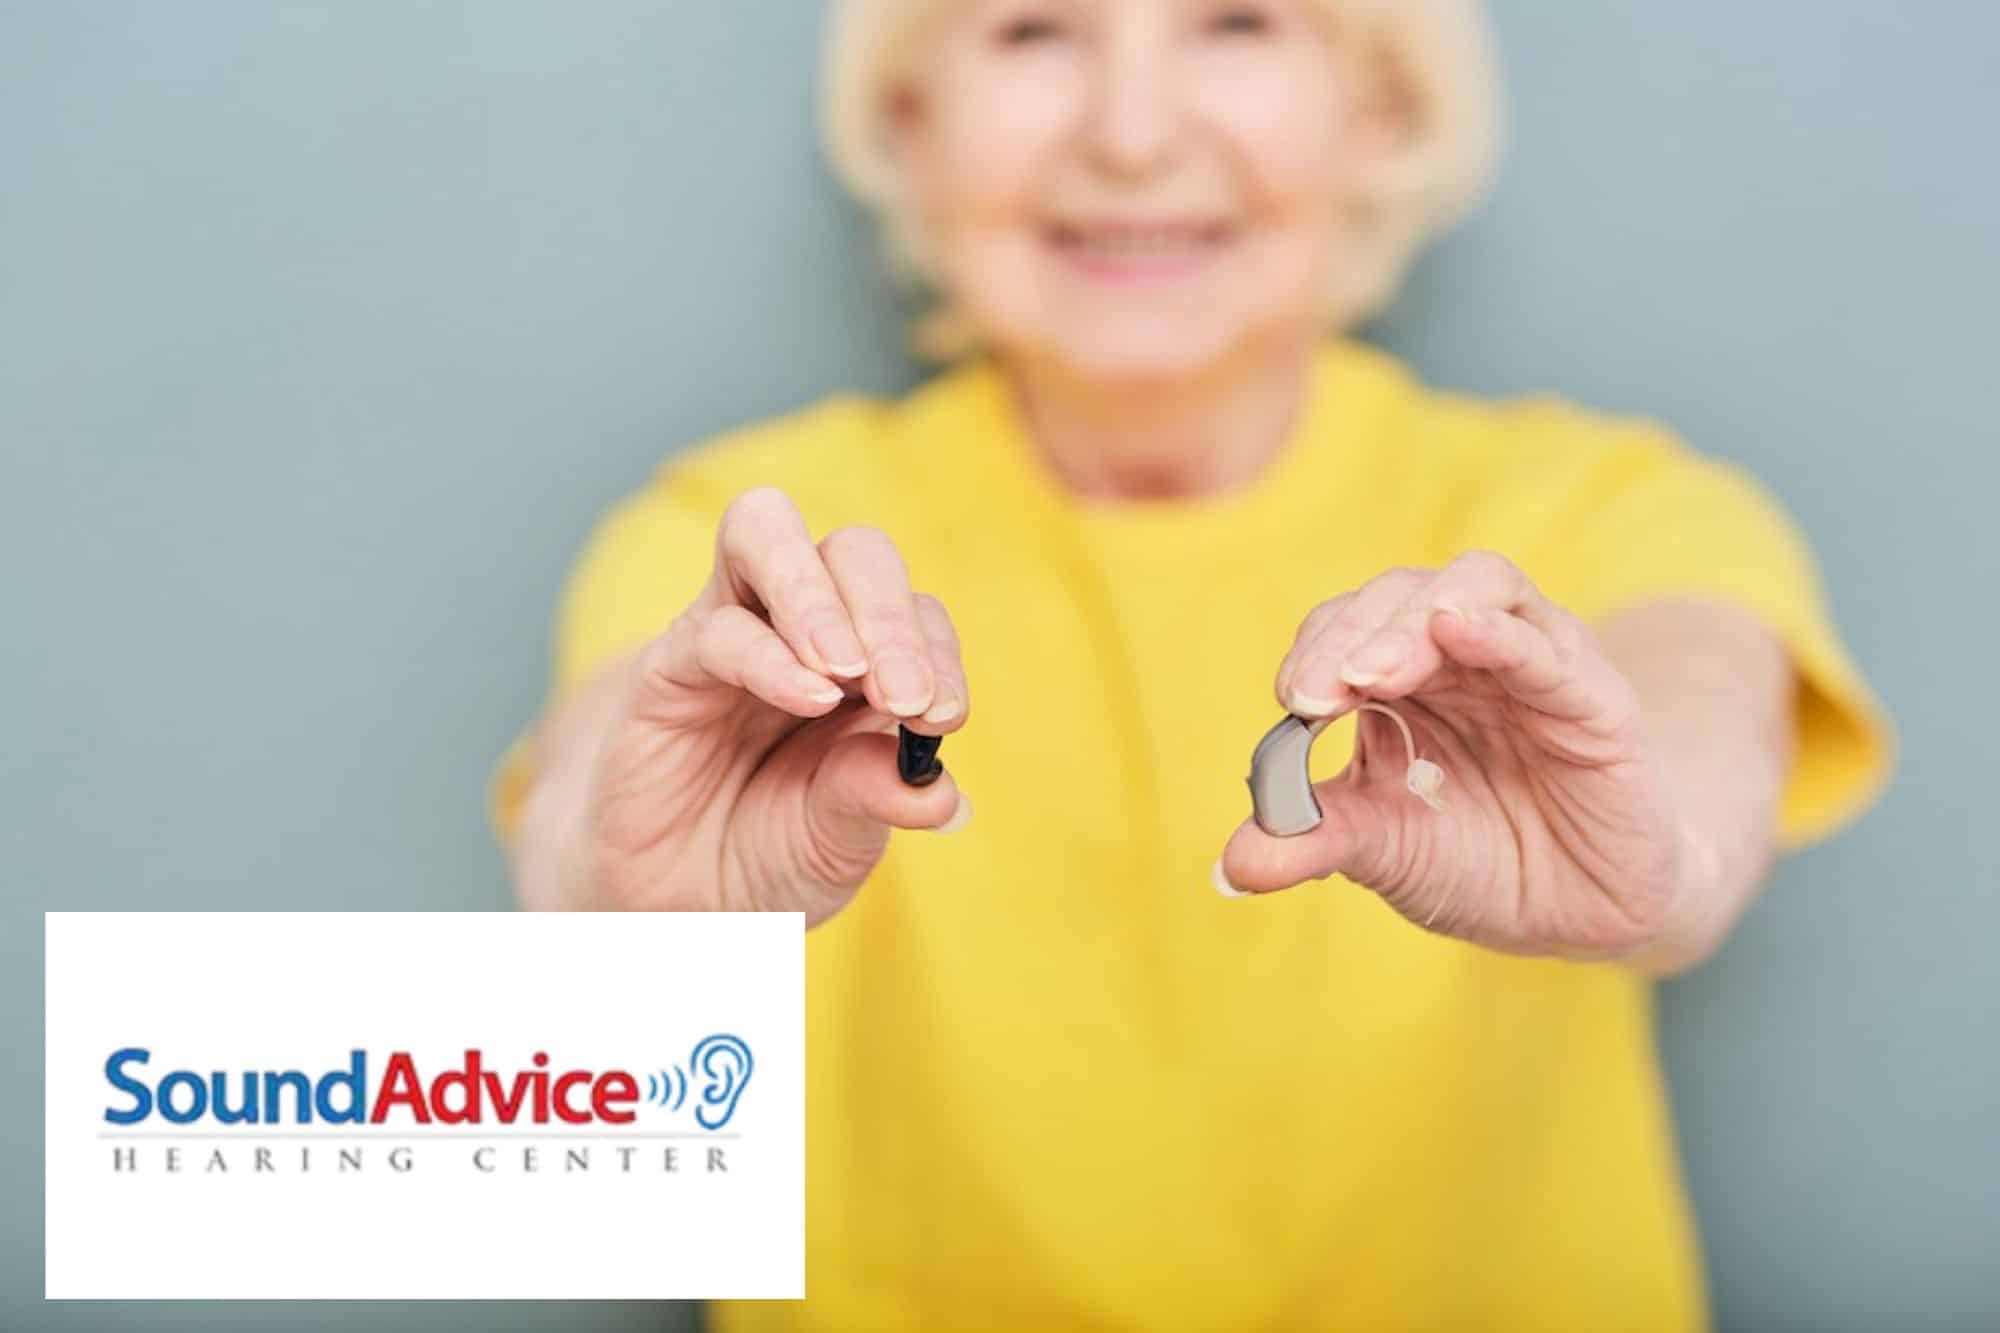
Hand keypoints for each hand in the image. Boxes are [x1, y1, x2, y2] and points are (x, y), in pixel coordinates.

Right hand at [585, 487, 970, 924]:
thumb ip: (880, 799)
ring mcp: (736, 633)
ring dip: (818, 596)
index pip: (916, 615)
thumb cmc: (771, 854)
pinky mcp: (671, 663)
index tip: (943, 717)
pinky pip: (717, 627)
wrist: (679, 902)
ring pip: (767, 533)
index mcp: (869, 664)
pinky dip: (769, 657)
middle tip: (906, 697)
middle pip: (855, 552)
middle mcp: (805, 630)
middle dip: (889, 614)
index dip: (936, 654)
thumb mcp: (840, 841)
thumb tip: (943, 792)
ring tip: (847, 670)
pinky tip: (805, 700)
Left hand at [1216, 551, 1686, 961]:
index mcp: (1404, 678)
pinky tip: (1457, 627)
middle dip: (1351, 634)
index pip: (1347, 628)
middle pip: (1402, 595)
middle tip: (1314, 693)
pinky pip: (1547, 645)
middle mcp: (1466, 654)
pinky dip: (1499, 629)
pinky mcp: (1594, 697)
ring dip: (1413, 621)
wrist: (1579, 916)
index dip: (1315, 650)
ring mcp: (1533, 664)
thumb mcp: (1384, 852)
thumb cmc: (1477, 862)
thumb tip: (1231, 865)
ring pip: (1477, 587)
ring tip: (1371, 671)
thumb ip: (1314, 840)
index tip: (1289, 702)